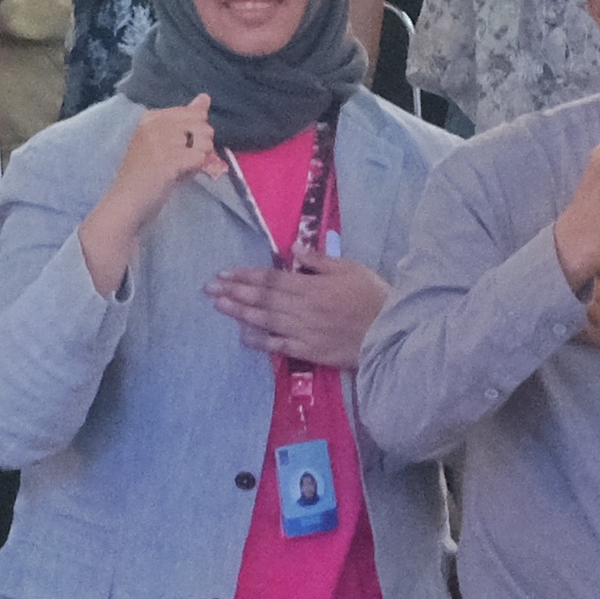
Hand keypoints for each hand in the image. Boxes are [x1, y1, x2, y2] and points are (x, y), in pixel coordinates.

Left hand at [213, 249, 387, 370]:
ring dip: (240, 312)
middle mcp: (301, 308)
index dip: (246, 275)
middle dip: (234, 292)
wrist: (389, 333)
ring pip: (265, 320)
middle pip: (263, 298)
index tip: (224, 273)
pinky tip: (244, 336)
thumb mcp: (350, 269)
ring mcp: (302, 331)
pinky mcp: (308, 350)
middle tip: (210, 288)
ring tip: (219, 306)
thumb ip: (320, 260)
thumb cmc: (372, 296)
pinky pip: (279, 345)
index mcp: (311, 286)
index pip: (272, 279)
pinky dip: (260, 341)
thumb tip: (294, 248)